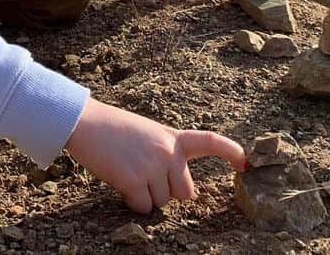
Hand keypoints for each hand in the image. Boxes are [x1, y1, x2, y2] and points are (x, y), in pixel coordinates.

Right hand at [65, 98, 245, 211]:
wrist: (84, 121)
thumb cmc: (112, 128)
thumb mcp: (147, 133)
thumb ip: (164, 153)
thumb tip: (173, 190)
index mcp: (172, 137)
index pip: (209, 142)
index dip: (231, 152)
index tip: (245, 164)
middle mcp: (167, 152)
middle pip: (184, 193)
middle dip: (167, 193)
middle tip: (144, 175)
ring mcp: (152, 165)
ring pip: (161, 202)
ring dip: (145, 196)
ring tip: (127, 171)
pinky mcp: (134, 179)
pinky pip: (143, 207)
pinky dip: (132, 202)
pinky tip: (120, 182)